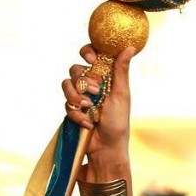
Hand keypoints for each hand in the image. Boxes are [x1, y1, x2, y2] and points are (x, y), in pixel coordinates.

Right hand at [62, 45, 136, 179]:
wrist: (106, 149)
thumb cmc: (118, 123)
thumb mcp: (121, 95)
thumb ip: (121, 70)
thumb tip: (129, 46)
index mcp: (105, 77)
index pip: (91, 54)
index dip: (87, 51)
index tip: (90, 57)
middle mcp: (91, 84)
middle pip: (75, 68)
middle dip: (83, 79)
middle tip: (95, 91)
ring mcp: (80, 97)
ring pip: (66, 84)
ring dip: (76, 95)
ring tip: (88, 107)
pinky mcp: (73, 110)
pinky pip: (66, 103)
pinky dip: (76, 113)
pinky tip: (87, 123)